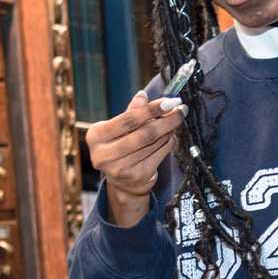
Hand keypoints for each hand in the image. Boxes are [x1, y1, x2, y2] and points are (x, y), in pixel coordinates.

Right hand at [88, 91, 186, 227]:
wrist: (122, 183)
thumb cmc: (120, 147)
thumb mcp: (119, 128)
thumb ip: (131, 112)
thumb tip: (142, 95)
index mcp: (96, 136)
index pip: (128, 120)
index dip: (151, 109)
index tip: (170, 101)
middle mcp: (104, 154)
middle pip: (144, 133)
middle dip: (166, 120)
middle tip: (181, 110)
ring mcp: (120, 168)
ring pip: (153, 143)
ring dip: (168, 130)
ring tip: (175, 121)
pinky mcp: (137, 177)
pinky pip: (160, 155)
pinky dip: (169, 143)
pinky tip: (171, 137)